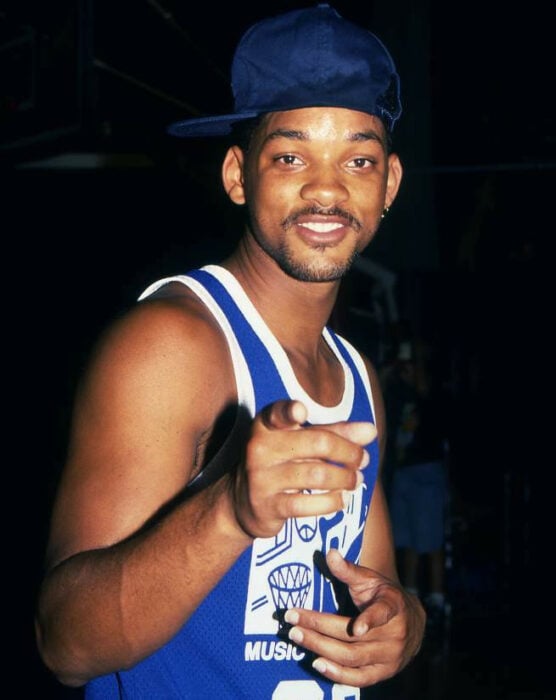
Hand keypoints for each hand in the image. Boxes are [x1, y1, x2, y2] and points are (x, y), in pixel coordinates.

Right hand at [231, 400, 375, 538]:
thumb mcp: (300, 442)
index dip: (289, 411)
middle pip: (317, 443)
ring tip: (355, 480)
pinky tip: (341, 499)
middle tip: (362, 459)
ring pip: (317, 475)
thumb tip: (371, 431)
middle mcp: (259, 448)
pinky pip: (309, 504)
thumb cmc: (280, 463)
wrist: (242, 502)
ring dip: (345, 478)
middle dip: (348, 452)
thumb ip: (335, 433)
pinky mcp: (268, 506)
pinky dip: (332, 501)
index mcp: (266, 425)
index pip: (276, 414)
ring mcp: (261, 478)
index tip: (301, 411)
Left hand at [283, 549, 425, 687]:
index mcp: (393, 606)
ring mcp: (390, 658)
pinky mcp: (383, 673)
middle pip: (353, 638)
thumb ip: (349, 569)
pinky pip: (358, 679)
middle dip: (319, 628)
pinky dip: (337, 674)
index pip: (382, 614)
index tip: (357, 628)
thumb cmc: (384, 595)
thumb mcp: (370, 579)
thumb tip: (330, 553)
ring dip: (321, 649)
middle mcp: (394, 635)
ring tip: (297, 637)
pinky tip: (317, 663)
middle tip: (292, 620)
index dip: (370, 621)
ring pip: (351, 658)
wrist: (411, 622)